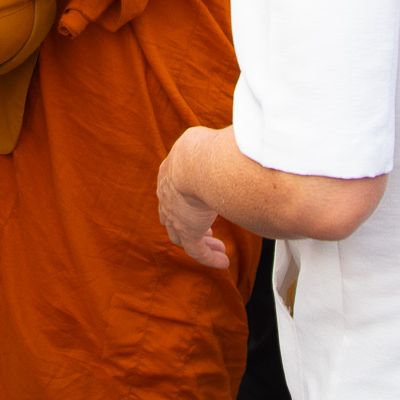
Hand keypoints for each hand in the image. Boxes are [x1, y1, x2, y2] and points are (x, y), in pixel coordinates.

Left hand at [157, 128, 230, 269]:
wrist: (193, 162)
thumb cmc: (203, 148)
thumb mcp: (203, 142)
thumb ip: (213, 145)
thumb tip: (231, 137)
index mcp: (170, 173)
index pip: (174, 192)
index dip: (186, 200)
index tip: (201, 205)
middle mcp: (167, 197)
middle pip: (173, 217)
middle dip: (190, 224)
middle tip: (208, 231)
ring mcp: (175, 216)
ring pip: (184, 237)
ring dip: (202, 242)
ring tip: (219, 248)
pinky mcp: (188, 232)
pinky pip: (198, 251)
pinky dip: (210, 257)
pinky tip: (223, 262)